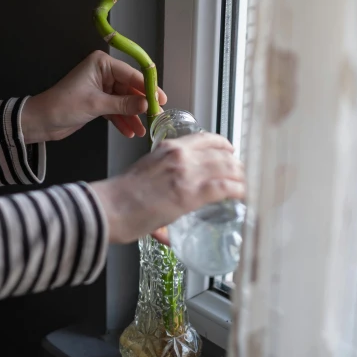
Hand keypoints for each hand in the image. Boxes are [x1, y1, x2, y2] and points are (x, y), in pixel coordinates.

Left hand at [21, 50, 166, 142]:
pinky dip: (122, 120)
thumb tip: (147, 104)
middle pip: (130, 88)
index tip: (161, 99)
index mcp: (102, 64)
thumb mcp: (96, 104)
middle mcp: (103, 73)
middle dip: (141, 104)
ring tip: (143, 130)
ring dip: (133, 116)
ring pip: (125, 101)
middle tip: (155, 117)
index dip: (148, 87)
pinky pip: (116, 110)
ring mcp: (102, 88)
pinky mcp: (98, 102)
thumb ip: (123, 104)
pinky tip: (130, 132)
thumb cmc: (62, 105)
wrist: (41, 121)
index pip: (131, 74)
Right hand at [90, 132, 245, 245]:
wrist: (109, 207)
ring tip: (247, 187)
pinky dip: (240, 191)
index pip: (206, 138)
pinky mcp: (191, 194)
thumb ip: (161, 183)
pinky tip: (245, 197)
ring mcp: (187, 173)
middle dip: (236, 164)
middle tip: (242, 176)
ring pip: (228, 168)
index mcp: (168, 148)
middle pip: (222, 153)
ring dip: (242, 178)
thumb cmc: (120, 197)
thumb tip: (167, 218)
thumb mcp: (144, 174)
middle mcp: (181, 156)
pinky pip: (227, 187)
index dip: (224, 145)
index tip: (231, 152)